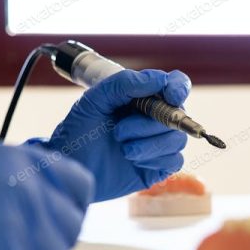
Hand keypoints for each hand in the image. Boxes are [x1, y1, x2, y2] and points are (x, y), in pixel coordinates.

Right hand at [0, 145, 93, 249]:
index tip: (53, 218)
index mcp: (20, 160)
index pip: (80, 185)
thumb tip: (65, 202)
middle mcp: (27, 190)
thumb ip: (26, 180)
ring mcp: (21, 229)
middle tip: (11, 242)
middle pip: (72, 226)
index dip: (67, 206)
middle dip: (48, 239)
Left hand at [41, 69, 189, 201]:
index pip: (175, 85)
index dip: (178, 87)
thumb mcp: (94, 101)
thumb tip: (159, 79)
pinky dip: (154, 159)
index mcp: (143, 98)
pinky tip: (133, 160)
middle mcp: (155, 119)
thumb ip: (124, 83)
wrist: (71, 169)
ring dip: (149, 144)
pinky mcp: (159, 167)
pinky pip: (174, 160)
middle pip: (177, 114)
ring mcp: (158, 143)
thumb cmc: (79, 134)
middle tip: (119, 131)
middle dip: (148, 124)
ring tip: (123, 148)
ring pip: (176, 139)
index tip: (171, 95)